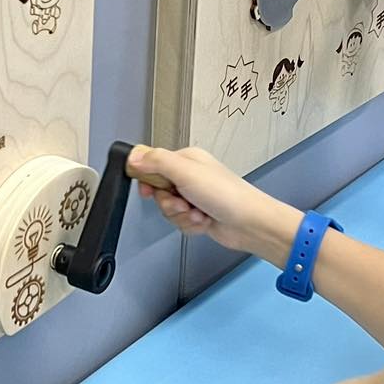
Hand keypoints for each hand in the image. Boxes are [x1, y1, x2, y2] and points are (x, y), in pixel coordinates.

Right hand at [128, 144, 296, 262]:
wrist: (249, 223)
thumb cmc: (227, 195)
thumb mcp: (186, 172)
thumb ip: (157, 161)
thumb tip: (134, 157)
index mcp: (186, 159)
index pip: (152, 163)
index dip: (147, 179)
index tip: (148, 190)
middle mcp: (189, 176)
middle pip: (157, 191)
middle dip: (168, 203)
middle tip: (183, 202)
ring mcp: (194, 196)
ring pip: (168, 210)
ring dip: (181, 216)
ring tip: (198, 213)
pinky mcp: (198, 215)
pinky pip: (179, 223)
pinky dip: (190, 225)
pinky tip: (203, 221)